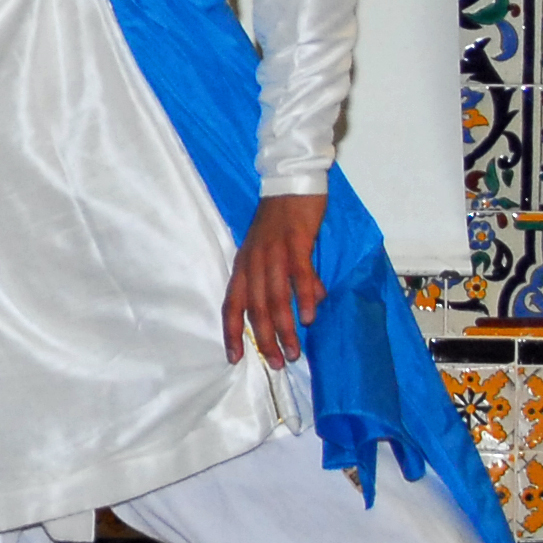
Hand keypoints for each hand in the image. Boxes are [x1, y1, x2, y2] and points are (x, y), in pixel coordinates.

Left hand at [222, 192, 326, 366]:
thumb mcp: (271, 251)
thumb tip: (304, 310)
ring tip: (295, 351)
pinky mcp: (295, 241)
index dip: (232, 332)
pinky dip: (304, 297)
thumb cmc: (281, 219)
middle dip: (265, 340)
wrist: (290, 180)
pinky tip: (310, 316)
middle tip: (278, 363)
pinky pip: (298, 274)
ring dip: (285, 328)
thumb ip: (282, 281)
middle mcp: (253, 261)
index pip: (232, 304)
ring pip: (275, 297)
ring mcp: (273, 251)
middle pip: (255, 308)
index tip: (235, 358)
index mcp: (244, 264)